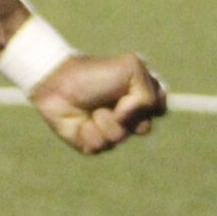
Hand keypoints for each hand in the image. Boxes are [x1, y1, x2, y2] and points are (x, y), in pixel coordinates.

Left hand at [31, 52, 165, 154]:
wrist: (57, 81)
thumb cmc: (93, 73)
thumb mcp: (131, 69)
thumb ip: (148, 94)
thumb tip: (132, 119)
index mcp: (141, 98)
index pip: (159, 109)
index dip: (145, 102)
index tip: (131, 87)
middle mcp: (129, 117)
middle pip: (144, 128)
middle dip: (126, 112)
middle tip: (110, 100)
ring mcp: (111, 131)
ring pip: (121, 137)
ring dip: (106, 120)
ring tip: (93, 108)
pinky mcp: (93, 143)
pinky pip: (101, 145)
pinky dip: (90, 130)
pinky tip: (81, 121)